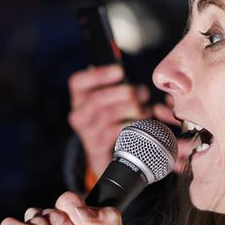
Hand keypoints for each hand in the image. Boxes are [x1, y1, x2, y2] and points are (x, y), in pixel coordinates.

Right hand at [68, 64, 185, 177]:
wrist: (107, 153)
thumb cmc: (112, 117)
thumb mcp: (110, 99)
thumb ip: (114, 85)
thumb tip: (123, 72)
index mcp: (78, 97)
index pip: (78, 82)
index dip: (99, 75)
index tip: (120, 71)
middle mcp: (78, 114)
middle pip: (97, 99)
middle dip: (123, 93)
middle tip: (143, 92)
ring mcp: (86, 132)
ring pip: (108, 115)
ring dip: (132, 109)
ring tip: (146, 109)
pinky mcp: (96, 147)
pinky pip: (115, 132)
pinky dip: (131, 124)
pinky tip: (142, 122)